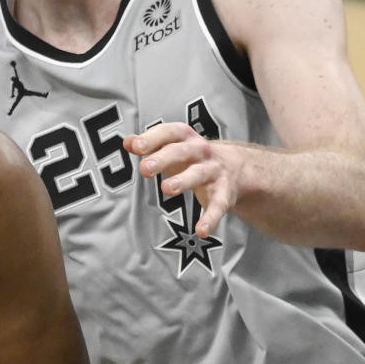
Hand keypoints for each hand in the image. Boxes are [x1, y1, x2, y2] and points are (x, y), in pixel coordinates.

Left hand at [124, 124, 239, 237]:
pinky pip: (217, 206)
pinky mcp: (223, 194)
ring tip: (166, 189)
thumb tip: (128, 141)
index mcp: (186, 139)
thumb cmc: (193, 157)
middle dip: (163, 159)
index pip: (170, 132)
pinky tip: (200, 230)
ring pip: (198, 174)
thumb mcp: (173, 147)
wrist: (236, 168)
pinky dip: (210, 219)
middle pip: (181, 152)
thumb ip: (149, 144)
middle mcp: (201, 152)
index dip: (153, 138)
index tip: (136, 146)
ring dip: (183, 181)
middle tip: (144, 169)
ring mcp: (213, 172)